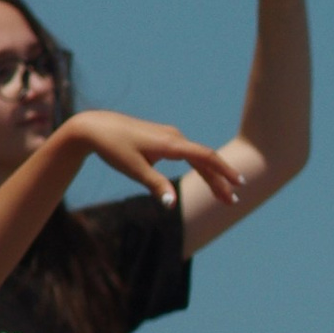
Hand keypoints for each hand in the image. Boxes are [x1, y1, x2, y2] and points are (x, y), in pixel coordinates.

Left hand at [64, 111, 244, 210]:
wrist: (95, 127)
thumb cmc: (114, 148)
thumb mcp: (134, 170)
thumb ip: (156, 185)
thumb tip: (171, 204)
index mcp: (171, 144)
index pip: (206, 157)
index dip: (224, 171)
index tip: (239, 184)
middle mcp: (174, 136)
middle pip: (205, 159)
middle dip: (220, 181)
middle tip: (232, 201)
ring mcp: (170, 136)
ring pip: (198, 156)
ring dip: (211, 175)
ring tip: (222, 194)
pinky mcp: (163, 138)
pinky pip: (188, 153)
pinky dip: (199, 167)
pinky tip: (205, 177)